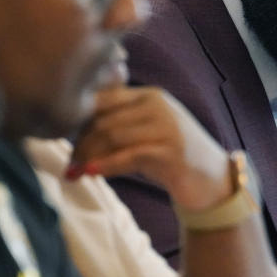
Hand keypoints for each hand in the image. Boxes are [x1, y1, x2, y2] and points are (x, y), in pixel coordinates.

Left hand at [69, 86, 231, 210]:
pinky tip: (91, 172)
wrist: (212, 180)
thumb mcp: (145, 132)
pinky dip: (106, 164)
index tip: (64, 139)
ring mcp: (167, 127)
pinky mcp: (171, 152)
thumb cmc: (171, 157)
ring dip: (88, 155)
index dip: (79, 118)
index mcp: (149, 95)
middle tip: (68, 161)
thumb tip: (73, 128)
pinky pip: (129, 156)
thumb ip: (118, 123)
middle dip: (80, 141)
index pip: (103, 98)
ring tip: (75, 170)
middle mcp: (158, 105)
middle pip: (104, 118)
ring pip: (113, 135)